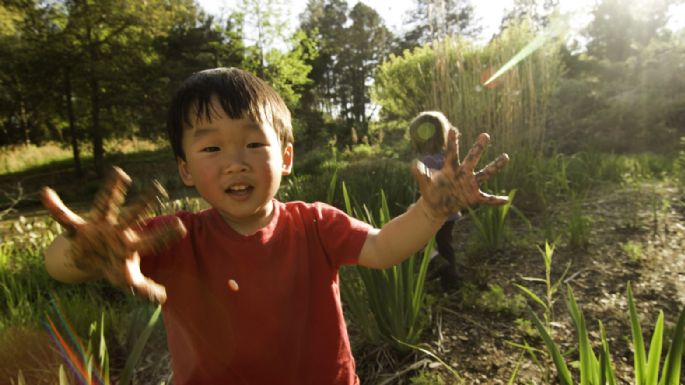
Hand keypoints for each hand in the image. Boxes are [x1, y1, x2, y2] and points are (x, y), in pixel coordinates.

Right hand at [41, 167, 185, 302]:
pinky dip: (55, 208)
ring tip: (120, 172)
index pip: (152, 240)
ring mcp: (100, 225)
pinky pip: (65, 217)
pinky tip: (46, 194)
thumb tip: (163, 298)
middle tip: (159, 189)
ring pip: (107, 205)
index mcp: (132, 244)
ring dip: (112, 190)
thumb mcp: (128, 281)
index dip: (165, 235)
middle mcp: (119, 230)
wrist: (89, 262)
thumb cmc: (114, 268)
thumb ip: (145, 289)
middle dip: (146, 203)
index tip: (182, 226)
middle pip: (134, 215)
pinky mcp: (80, 228)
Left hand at [412, 130, 509, 219]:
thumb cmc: (431, 191)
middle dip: (478, 147)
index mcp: (450, 168)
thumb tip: (414, 163)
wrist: (436, 205)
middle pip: (472, 158)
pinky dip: (496, 201)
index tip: (453, 129)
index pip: (451, 153)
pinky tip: (506, 200)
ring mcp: (470, 184)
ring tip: (505, 157)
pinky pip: (487, 199)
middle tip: (485, 135)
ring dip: (495, 166)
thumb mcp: (424, 182)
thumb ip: (419, 173)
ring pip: (486, 173)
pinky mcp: (474, 197)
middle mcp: (463, 173)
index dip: (452, 142)